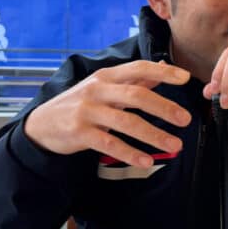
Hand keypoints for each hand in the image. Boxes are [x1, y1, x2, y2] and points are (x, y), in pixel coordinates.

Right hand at [24, 60, 191, 166]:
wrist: (41, 124)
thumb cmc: (80, 103)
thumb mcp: (104, 87)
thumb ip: (133, 79)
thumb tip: (162, 68)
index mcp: (107, 76)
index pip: (139, 68)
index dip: (163, 72)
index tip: (186, 78)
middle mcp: (97, 90)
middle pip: (136, 95)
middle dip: (164, 107)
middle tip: (185, 119)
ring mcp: (88, 111)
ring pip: (127, 121)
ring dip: (154, 135)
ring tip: (175, 145)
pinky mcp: (80, 133)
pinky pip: (110, 143)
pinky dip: (130, 153)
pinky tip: (147, 161)